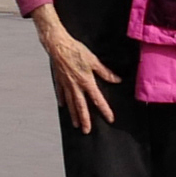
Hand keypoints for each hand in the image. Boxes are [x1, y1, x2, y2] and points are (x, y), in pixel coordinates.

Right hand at [38, 7, 119, 133]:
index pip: (98, 99)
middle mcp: (75, 86)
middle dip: (84, 120)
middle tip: (86, 131)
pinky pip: (61, 93)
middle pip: (81, 107)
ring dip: (74, 114)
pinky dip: (63, 100)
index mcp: (86, 82)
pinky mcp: (59, 80)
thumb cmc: (76, 51)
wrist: (58, 45)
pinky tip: (63, 106)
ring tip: (76, 124)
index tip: (109, 119)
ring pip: (71, 103)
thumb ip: (105, 72)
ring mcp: (66, 84)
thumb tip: (117, 80)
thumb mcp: (94, 61)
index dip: (104, 110)